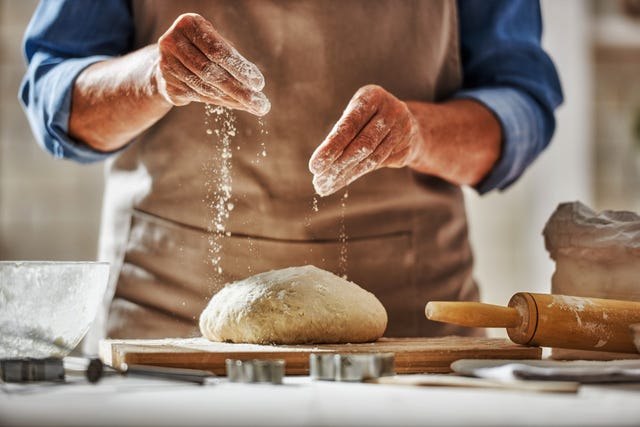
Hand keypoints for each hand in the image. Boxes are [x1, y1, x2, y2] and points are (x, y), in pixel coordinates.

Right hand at [154, 13, 269, 114]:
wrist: (170, 61)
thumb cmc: (203, 49)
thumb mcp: (217, 44)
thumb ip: (234, 59)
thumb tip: (256, 85)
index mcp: (188, 24)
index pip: (217, 50)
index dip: (239, 68)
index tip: (260, 84)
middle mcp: (172, 42)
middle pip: (210, 72)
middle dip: (239, 90)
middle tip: (261, 104)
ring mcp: (166, 64)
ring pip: (205, 87)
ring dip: (233, 99)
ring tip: (253, 106)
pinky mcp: (166, 84)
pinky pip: (198, 96)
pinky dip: (220, 102)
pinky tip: (237, 105)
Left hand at [309, 85, 421, 195]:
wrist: (406, 124)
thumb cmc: (369, 118)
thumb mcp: (354, 116)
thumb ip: (340, 134)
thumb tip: (320, 165)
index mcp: (373, 96)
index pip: (350, 125)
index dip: (331, 147)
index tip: (314, 166)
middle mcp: (391, 110)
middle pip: (362, 144)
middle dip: (338, 165)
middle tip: (319, 182)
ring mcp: (403, 129)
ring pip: (371, 158)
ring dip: (346, 174)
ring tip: (326, 186)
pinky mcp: (407, 147)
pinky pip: (379, 164)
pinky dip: (357, 174)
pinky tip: (341, 181)